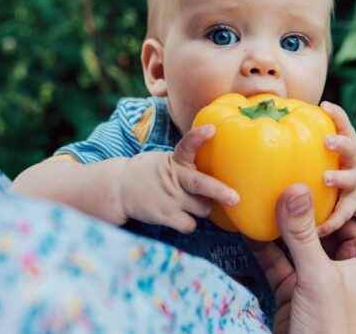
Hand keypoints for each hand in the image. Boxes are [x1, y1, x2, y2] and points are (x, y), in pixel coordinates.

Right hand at [116, 124, 239, 232]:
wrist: (120, 188)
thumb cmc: (152, 173)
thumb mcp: (168, 161)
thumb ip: (189, 164)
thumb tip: (221, 170)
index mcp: (175, 161)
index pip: (187, 145)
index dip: (198, 137)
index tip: (211, 129)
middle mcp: (174, 178)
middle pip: (200, 184)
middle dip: (219, 191)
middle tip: (235, 198)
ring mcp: (170, 198)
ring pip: (203, 208)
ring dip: (204, 208)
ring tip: (194, 203)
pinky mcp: (164, 215)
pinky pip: (190, 225)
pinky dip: (190, 223)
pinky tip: (182, 217)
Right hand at [249, 184, 355, 333]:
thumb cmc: (331, 326)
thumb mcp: (318, 275)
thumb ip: (304, 234)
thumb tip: (296, 187)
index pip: (347, 216)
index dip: (329, 195)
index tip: (308, 169)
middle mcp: (342, 266)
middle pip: (318, 228)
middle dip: (297, 208)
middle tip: (276, 177)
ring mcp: (316, 280)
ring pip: (294, 245)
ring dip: (276, 226)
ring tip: (257, 196)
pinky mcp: (293, 293)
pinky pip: (277, 264)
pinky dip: (262, 248)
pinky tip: (247, 228)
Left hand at [316, 102, 355, 236]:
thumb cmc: (341, 164)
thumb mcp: (334, 151)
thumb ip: (311, 142)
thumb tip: (272, 124)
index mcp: (346, 145)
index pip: (344, 125)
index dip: (337, 115)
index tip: (325, 105)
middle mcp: (354, 161)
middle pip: (350, 148)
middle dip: (339, 143)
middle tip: (326, 141)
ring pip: (349, 179)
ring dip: (339, 178)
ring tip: (326, 178)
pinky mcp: (355, 204)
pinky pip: (343, 214)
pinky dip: (331, 221)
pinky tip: (318, 229)